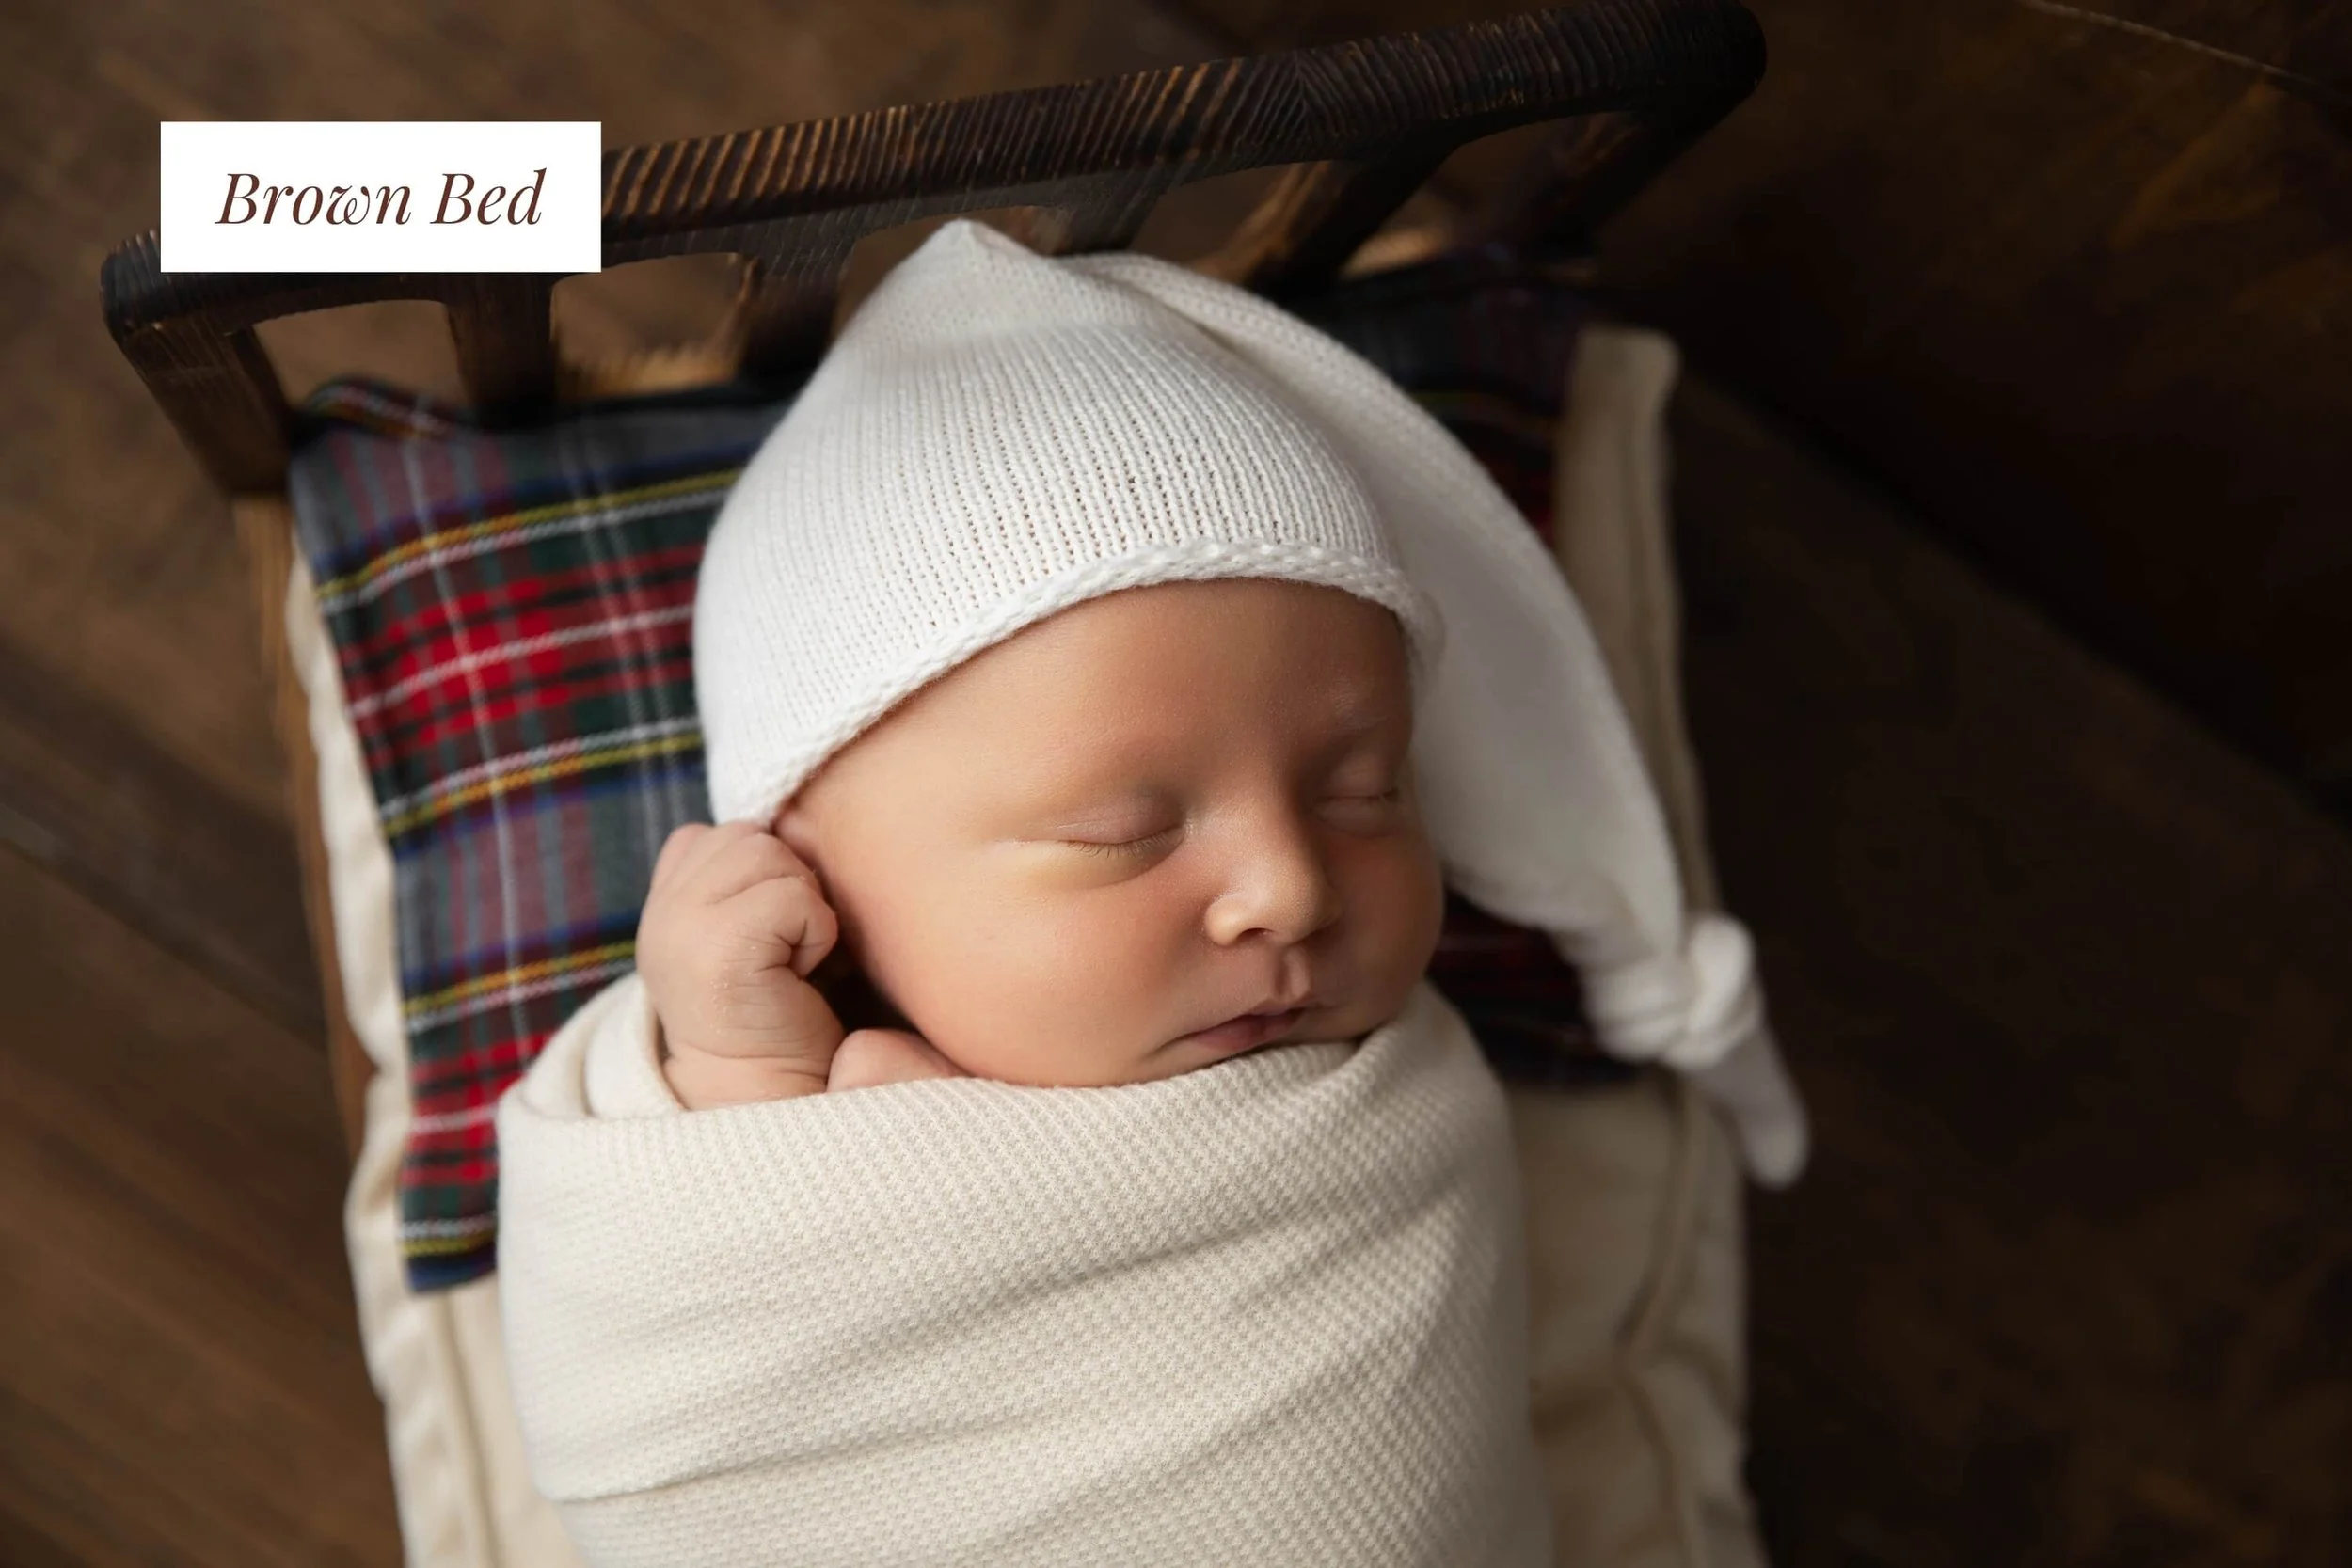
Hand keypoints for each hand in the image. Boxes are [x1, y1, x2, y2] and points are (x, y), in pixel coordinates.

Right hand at [636, 820, 847, 1108]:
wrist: (771, 1096)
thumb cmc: (782, 1014)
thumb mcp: (751, 931)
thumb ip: (742, 879)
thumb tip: (781, 824)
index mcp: (664, 903)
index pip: (721, 834)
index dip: (765, 877)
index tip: (768, 940)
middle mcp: (661, 912)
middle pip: (751, 836)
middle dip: (789, 885)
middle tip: (785, 953)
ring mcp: (680, 928)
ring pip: (772, 856)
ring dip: (803, 906)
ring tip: (790, 963)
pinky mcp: (716, 950)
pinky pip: (795, 898)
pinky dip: (816, 933)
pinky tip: (797, 978)